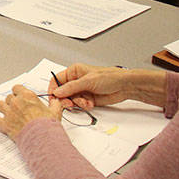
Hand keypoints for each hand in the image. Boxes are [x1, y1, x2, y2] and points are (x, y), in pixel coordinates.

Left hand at [0, 84, 61, 139]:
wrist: (42, 139)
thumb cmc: (48, 126)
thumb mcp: (55, 112)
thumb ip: (55, 104)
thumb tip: (56, 101)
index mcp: (27, 96)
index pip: (16, 88)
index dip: (18, 92)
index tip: (20, 96)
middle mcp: (16, 102)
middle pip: (9, 97)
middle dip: (12, 102)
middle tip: (17, 108)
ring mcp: (9, 113)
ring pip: (0, 105)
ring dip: (3, 108)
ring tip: (7, 112)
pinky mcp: (5, 124)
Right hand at [50, 63, 165, 109]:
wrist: (125, 86)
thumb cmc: (110, 77)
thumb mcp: (88, 81)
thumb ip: (71, 87)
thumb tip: (57, 92)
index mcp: (74, 72)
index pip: (56, 80)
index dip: (53, 89)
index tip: (54, 98)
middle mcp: (76, 81)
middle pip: (62, 92)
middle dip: (66, 99)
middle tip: (70, 104)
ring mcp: (82, 91)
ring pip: (71, 100)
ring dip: (78, 103)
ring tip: (86, 103)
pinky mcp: (87, 99)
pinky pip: (79, 105)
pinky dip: (84, 106)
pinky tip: (91, 104)